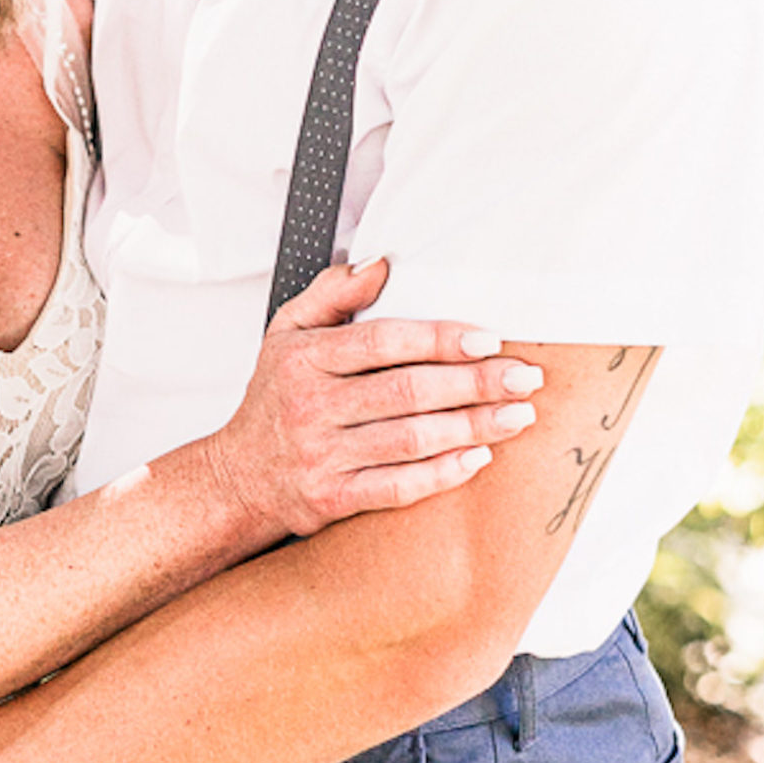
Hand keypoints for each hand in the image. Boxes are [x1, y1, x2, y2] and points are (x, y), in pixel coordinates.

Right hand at [204, 260, 541, 541]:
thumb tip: (383, 265)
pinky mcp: (334, 497)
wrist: (239, 477)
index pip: (381, 342)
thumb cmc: (275, 398)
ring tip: (518, 415)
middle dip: (475, 384)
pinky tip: (479, 458)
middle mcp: (313, 406)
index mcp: (306, 359)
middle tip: (524, 377)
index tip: (488, 338)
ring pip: (411, 440)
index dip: (439, 339)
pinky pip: (398, 487)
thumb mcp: (287, 331)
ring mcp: (323, 455)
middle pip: (407, 392)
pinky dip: (443, 474)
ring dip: (473, 428)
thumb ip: (333, 293)